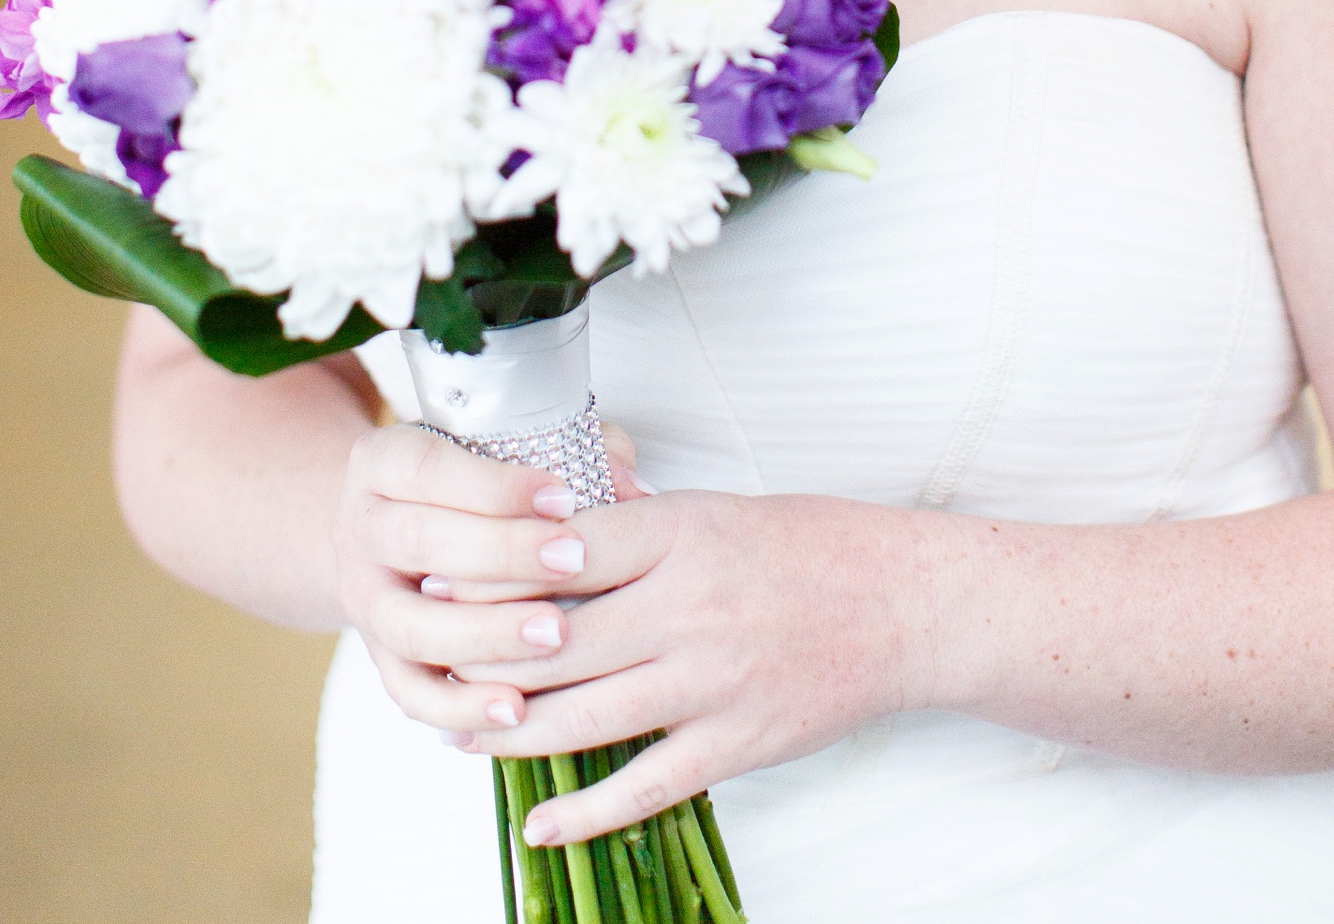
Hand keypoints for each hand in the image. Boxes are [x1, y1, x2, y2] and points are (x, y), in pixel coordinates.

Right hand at [333, 422, 649, 739]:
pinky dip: (461, 706)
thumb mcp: (500, 450)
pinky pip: (411, 692)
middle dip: (502, 554)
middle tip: (575, 561)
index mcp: (384, 463)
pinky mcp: (380, 658)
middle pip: (417, 541)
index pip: (427, 467)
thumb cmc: (468, 488)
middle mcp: (362, 528)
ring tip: (556, 637)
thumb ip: (569, 453)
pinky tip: (518, 708)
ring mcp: (366, 599)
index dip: (494, 485)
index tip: (564, 498)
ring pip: (410, 625)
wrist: (393, 536)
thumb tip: (634, 487)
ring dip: (486, 635)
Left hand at [459, 485, 922, 846]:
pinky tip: (539, 823)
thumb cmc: (799, 548)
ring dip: (514, 732)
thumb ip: (623, 527)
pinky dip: (586, 811)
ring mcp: (712, 683)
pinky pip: (647, 786)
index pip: (556, 553)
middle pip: (555, 643)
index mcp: (674, 536)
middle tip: (432, 664)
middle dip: (483, 658)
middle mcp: (687, 609)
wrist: (901, 604)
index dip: (488, 573)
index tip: (437, 582)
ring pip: (586, 718)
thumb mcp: (703, 510)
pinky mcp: (739, 743)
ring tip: (465, 734)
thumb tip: (533, 536)